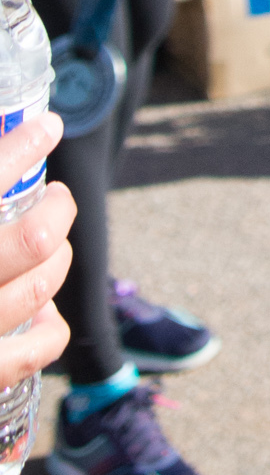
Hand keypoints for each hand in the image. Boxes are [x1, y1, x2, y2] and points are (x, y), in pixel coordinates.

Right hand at [0, 113, 75, 387]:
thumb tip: (8, 148)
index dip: (22, 146)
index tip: (47, 127)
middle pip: (36, 239)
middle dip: (57, 210)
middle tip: (54, 198)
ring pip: (42, 287)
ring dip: (56, 259)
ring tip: (49, 246)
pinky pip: (40, 347)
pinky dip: (51, 324)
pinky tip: (42, 310)